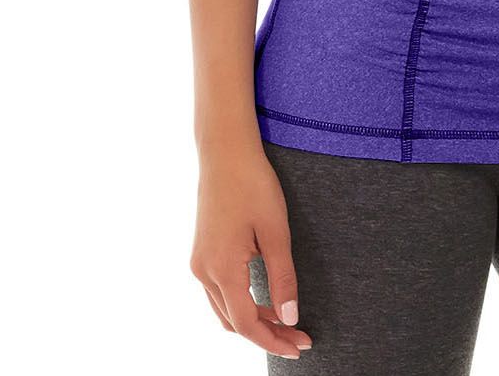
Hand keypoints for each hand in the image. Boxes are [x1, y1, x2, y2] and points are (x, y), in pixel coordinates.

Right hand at [189, 141, 313, 359]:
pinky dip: (240, 303)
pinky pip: (218, 292)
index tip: (299, 346)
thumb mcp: (275, 230)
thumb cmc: (253, 184)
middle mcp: (203, 271)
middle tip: (299, 336)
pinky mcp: (201, 252)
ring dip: (252, 320)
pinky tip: (263, 299)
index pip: (246, 324)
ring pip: (224, 310)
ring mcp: (198, 262)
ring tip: (285, 320)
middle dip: (266, 334)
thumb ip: (282, 277)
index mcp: (222, 268)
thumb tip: (289, 317)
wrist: (225, 151)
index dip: (273, 341)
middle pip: (233, 322)